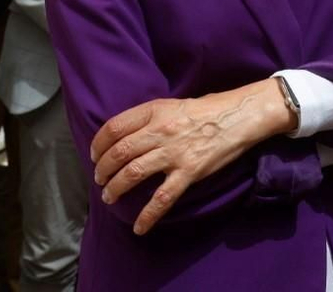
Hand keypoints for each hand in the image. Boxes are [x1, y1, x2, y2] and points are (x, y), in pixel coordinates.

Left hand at [91, 79, 290, 234]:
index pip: (114, 127)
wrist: (237, 117)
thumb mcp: (171, 105)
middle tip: (99, 179)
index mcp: (154, 111)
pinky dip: (148, 215)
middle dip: (103, 169)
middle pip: (119, 152)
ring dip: (115, 189)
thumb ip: (148, 118)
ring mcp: (173, 153)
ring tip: (109, 197)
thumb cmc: (205, 109)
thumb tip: (124, 135)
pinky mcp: (188, 173)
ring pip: (133, 174)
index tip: (94, 155)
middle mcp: (160, 131)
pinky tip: (139, 227)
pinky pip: (162, 198)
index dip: (99, 143)